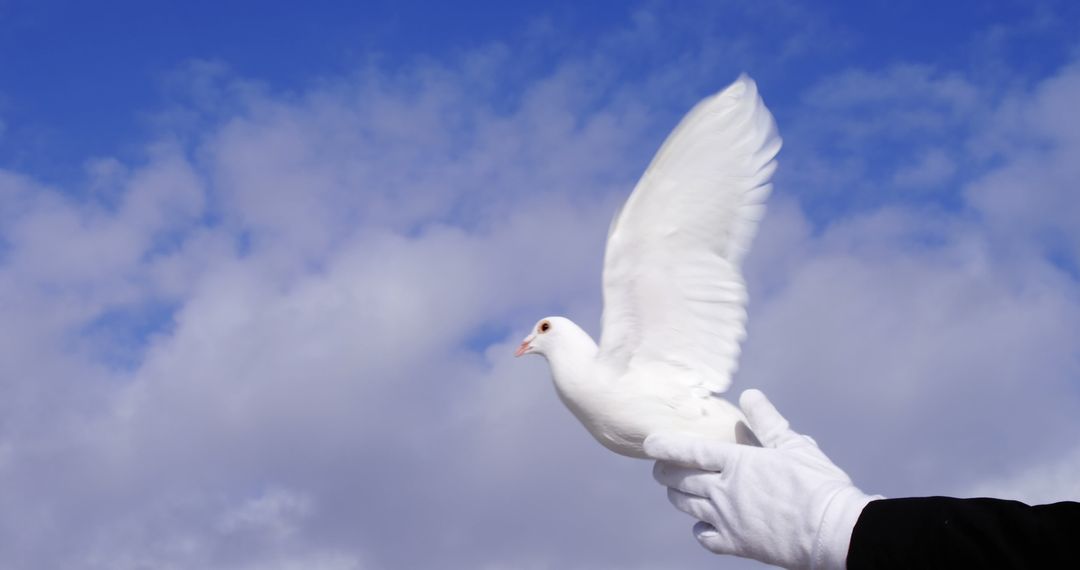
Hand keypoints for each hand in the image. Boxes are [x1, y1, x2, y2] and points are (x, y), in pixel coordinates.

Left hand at [645, 389, 878, 569]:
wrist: (834, 532)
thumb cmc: (818, 485)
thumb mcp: (794, 445)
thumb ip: (767, 421)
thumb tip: (750, 395)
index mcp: (738, 463)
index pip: (689, 450)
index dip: (665, 446)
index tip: (649, 443)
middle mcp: (724, 490)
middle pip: (680, 479)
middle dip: (665, 472)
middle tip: (661, 467)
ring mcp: (727, 519)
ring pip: (687, 505)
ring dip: (677, 495)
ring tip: (676, 490)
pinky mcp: (736, 544)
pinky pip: (704, 536)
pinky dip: (699, 528)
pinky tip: (703, 523)